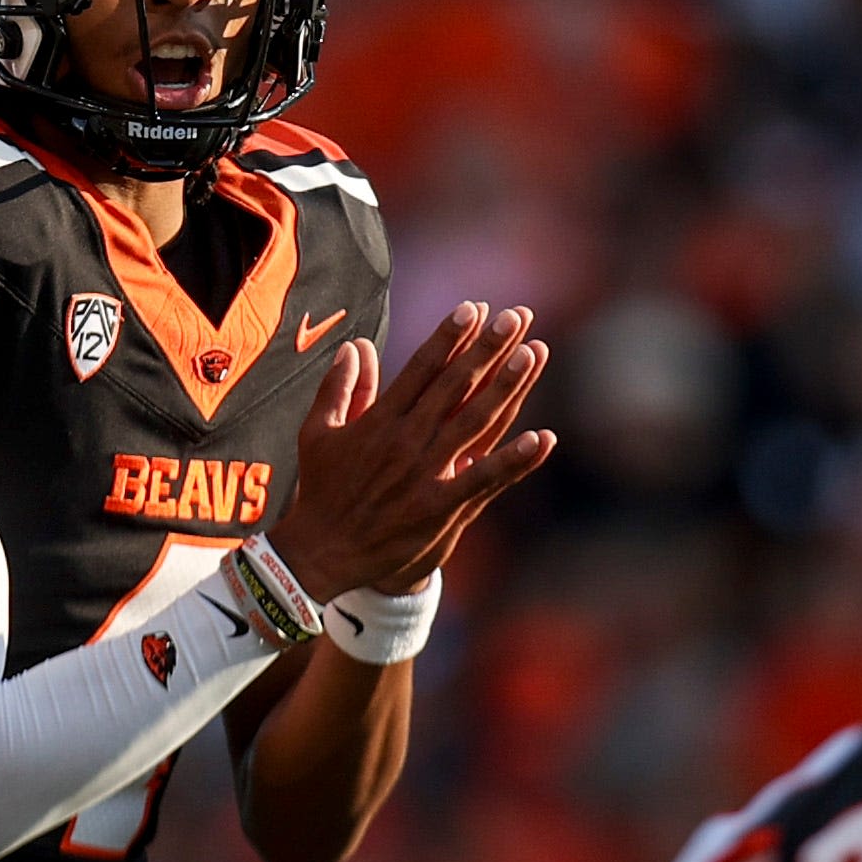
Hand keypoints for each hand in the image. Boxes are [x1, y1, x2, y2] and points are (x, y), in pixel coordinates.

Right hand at [266, 301, 555, 604]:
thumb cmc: (321, 489)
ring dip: (506, 388)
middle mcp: (405, 442)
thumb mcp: (318, 432)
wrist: (321, 552)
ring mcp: (425, 474)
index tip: (473, 308)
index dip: (449, 337)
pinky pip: (483, 479)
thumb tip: (357, 345)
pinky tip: (543, 439)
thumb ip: (340, 387)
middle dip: (486, 349)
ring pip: (473, 422)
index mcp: (378, 420)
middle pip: (454, 386)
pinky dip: (513, 460)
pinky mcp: (440, 508)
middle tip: (515, 317)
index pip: (421, 368)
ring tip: (532, 355)